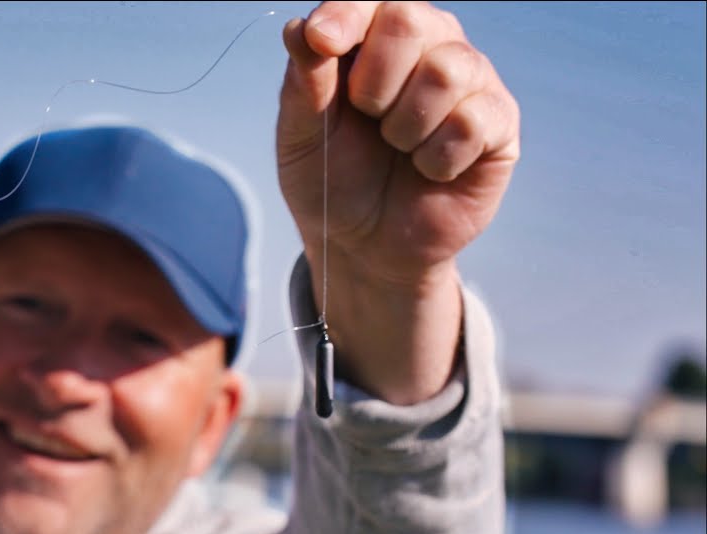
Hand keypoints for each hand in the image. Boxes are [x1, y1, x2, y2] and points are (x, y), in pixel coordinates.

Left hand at [276, 1, 519, 403]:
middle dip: (373, 79)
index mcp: (373, 38)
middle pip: (410, 18)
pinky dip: (437, 157)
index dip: (346, 14)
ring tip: (397, 148)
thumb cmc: (332, 180)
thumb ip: (303, 84)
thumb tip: (302, 29)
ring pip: (446, 70)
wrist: (364, 246)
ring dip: (405, 125)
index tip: (321, 41)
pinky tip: (429, 170)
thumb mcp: (299, 137)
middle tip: (366, 116)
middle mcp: (428, 45)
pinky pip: (473, 121)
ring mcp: (469, 82)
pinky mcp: (499, 124)